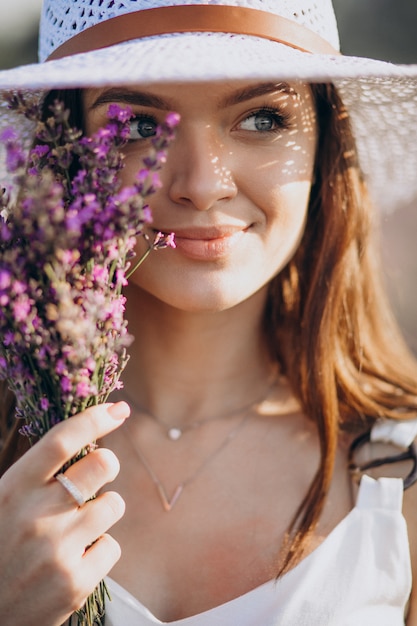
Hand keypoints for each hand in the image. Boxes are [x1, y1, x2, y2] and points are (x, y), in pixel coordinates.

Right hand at [0, 401, 129, 625]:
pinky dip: (99, 550)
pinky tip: (75, 561)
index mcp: (13, 489)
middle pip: (102, 465)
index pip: (61, 440)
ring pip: (112, 504)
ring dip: (102, 510)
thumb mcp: (3, 502)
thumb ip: (37, 476)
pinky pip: (112, 547)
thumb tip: (87, 440)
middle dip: (108, 464)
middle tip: (99, 473)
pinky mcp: (75, 584)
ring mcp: (57, 551)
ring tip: (77, 528)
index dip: (94, 419)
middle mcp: (36, 516)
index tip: (119, 409)